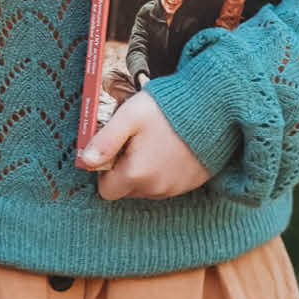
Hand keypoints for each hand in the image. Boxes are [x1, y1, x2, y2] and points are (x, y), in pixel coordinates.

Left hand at [77, 92, 210, 200]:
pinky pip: (169, 183)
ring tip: (155, 139)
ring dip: (146, 170)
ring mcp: (176, 187)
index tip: (116, 148)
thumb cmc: (167, 108)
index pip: (106, 190)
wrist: (212, 107)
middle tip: (136, 139)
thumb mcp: (130, 117)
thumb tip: (86, 161)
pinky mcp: (192, 183)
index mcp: (136, 174)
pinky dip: (165, 170)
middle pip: (127, 189)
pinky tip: (171, 146)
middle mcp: (156, 188)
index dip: (105, 170)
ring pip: (148, 187)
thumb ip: (105, 141)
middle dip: (125, 169)